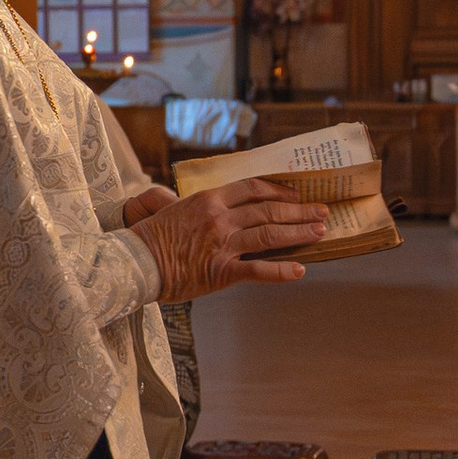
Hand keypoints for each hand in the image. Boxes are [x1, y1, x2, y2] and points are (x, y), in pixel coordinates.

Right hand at [129, 175, 331, 298]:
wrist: (136, 262)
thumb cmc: (153, 237)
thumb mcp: (178, 209)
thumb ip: (205, 207)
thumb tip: (226, 207)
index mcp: (210, 199)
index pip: (253, 188)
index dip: (279, 190)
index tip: (296, 194)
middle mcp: (220, 217)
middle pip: (269, 210)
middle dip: (299, 211)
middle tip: (321, 212)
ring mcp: (222, 243)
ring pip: (270, 235)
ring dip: (299, 233)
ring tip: (320, 232)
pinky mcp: (221, 271)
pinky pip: (258, 270)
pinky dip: (281, 271)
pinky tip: (300, 271)